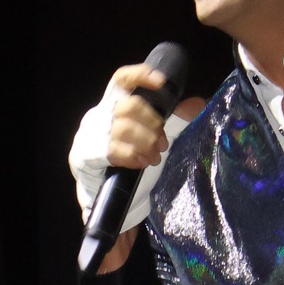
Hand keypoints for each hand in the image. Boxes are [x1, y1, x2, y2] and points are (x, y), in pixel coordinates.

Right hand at [68, 69, 204, 274]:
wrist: (111, 208)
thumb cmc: (133, 168)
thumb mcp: (155, 141)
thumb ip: (174, 121)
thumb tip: (198, 103)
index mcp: (111, 107)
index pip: (121, 80)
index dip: (140, 76)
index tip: (161, 83)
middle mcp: (96, 117)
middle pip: (127, 105)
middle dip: (151, 122)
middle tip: (163, 142)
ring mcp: (87, 136)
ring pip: (121, 127)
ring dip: (144, 140)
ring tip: (154, 155)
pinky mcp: (85, 158)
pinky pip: (111, 149)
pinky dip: (132, 154)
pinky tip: (142, 163)